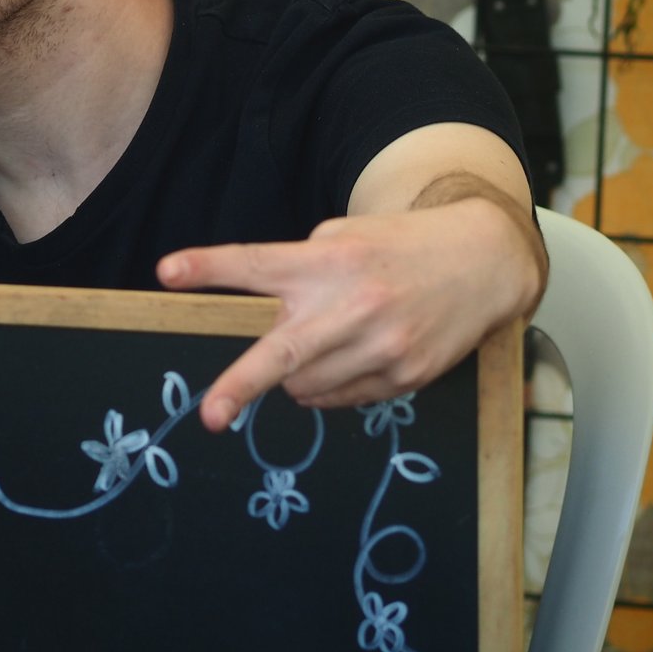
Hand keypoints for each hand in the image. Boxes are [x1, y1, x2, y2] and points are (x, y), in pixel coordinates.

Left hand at [157, 198, 541, 429]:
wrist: (485, 262)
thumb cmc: (399, 246)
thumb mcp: (346, 236)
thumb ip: (300, 268)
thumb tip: (264, 320)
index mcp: (329, 260)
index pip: (257, 263)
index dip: (209, 268)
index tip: (166, 272)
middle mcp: (353, 305)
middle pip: (282, 353)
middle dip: (238, 385)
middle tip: (208, 415)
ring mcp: (382, 347)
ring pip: (306, 387)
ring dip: (293, 377)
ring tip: (318, 345)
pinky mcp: (404, 377)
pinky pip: (341, 399)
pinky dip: (328, 386)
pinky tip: (352, 356)